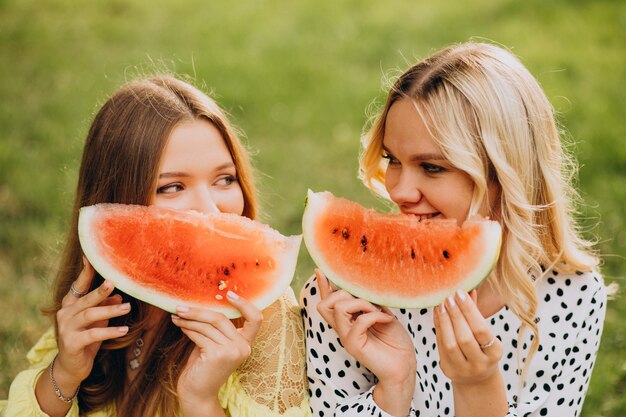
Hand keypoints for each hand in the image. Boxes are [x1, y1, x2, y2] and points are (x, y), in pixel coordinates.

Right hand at [54, 257, 130, 387]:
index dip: (85, 272)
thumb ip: (106, 307)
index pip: (78, 286)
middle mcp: (65, 314)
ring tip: (127, 307)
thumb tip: (119, 296)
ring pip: (90, 315)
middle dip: (101, 290)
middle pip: (85, 299)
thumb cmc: (86, 339)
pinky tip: (124, 330)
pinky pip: (93, 334)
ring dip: (110, 311)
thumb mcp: (99, 321)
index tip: (91, 258)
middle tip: (115, 281)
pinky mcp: (71, 343)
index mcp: (70, 305)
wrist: (71, 367)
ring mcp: (66, 328)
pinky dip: (109, 331)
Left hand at [173, 291, 262, 409]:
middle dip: (199, 311)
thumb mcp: (212, 344)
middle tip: (181, 307)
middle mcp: (243, 347)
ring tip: (177, 316)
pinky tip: (179, 325)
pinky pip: (200, 334)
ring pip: (208, 325)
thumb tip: (199, 304)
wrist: (197, 394)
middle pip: (222, 318)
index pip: (256, 318)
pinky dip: (187, 328)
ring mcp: (232, 351)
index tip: (229, 293)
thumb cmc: (203, 368)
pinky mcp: (218, 355)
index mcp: (245, 343)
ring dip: (189, 319)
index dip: (245, 304)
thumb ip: (213, 328)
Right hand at [315, 269, 415, 412]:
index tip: (320, 270)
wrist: (405, 365)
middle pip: (324, 304)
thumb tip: (360, 286)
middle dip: (344, 293)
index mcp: (347, 321)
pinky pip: (359, 321)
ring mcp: (347, 338)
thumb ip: (367, 303)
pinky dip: (375, 315)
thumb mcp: (381, 313)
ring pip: (339, 308)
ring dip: (361, 303)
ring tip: (377, 310)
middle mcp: (343, 329)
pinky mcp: (354, 346)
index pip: (327, 302)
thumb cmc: (395, 340)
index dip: (322, 287)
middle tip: (369, 301)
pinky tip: (388, 319)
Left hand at [434, 289, 502, 383]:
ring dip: (444, 321)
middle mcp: (480, 364)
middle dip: (455, 315)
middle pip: (465, 337)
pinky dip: (438, 328)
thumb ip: (476, 313)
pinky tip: (437, 314)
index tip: (460, 293)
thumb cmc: (482, 348)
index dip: (469, 311)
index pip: (481, 330)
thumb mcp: (485, 334)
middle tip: (449, 297)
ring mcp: (463, 369)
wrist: (476, 378)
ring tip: (442, 304)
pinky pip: (440, 346)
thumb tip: (470, 289)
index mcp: (494, 353)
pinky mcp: (448, 370)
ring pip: (450, 344)